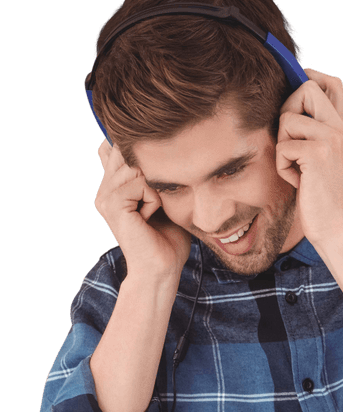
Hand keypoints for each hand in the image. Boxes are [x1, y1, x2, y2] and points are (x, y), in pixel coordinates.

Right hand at [94, 140, 191, 278]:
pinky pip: (140, 183)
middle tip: (157, 202)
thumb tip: (154, 143)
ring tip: (153, 211)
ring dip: (155, 187)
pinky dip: (153, 199)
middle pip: (126, 150)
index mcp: (112, 186)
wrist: (162, 269)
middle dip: (151, 170)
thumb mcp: (162, 197)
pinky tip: (149, 218)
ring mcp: (105, 196)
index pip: (116, 148)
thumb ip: (152, 172)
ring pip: (136, 166)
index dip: (135, 152)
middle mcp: (105, 189)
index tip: (153, 178)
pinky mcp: (112, 204)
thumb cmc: (168, 237)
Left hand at [276, 69, 342, 248]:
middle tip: (290, 141)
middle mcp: (340, 128)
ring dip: (283, 146)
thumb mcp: (321, 158)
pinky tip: (298, 182)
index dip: (310, 78)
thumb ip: (313, 131)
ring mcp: (331, 138)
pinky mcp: (317, 154)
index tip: (294, 96)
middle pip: (306, 88)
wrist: (335, 229)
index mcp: (342, 127)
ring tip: (297, 168)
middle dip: (287, 110)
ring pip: (288, 119)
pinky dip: (283, 167)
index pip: (332, 82)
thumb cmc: (321, 197)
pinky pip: (282, 147)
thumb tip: (287, 104)